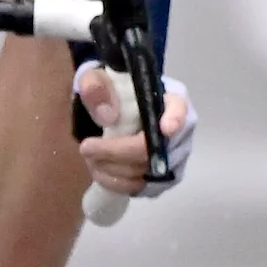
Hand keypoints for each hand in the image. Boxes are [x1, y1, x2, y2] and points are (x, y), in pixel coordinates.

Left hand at [76, 62, 196, 197]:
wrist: (112, 109)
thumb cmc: (109, 90)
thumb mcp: (96, 78)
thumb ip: (97, 87)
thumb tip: (107, 116)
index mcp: (170, 98)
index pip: (179, 107)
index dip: (176, 118)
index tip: (166, 128)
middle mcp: (180, 128)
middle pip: (158, 149)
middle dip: (117, 152)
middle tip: (86, 148)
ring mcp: (175, 155)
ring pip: (150, 172)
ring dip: (114, 170)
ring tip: (90, 160)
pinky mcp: (164, 176)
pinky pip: (147, 188)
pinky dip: (119, 184)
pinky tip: (100, 174)